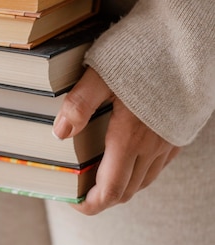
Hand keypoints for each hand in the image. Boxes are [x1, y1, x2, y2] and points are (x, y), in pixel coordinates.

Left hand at [53, 67, 179, 214]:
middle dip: (103, 198)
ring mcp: (168, 140)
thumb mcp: (101, 73)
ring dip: (122, 186)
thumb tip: (59, 133)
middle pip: (127, 190)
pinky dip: (141, 171)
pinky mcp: (178, 131)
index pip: (110, 189)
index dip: (91, 203)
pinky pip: (160, 163)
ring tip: (100, 176)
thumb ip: (80, 104)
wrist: (185, 41)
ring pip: (145, 179)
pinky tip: (129, 156)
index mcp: (129, 137)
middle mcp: (152, 146)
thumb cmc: (142, 53)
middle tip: (81, 190)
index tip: (74, 202)